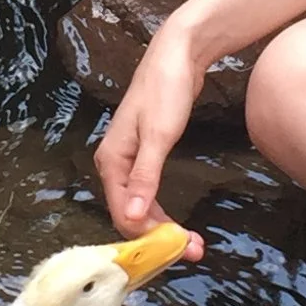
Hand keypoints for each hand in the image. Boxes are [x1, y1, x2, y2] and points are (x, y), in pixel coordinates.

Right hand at [95, 22, 211, 234]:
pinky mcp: (143, 157)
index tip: (181, 249)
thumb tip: (134, 216)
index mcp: (111, 161)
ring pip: (140, 207)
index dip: (149, 236)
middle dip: (158, 237)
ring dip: (162, 228)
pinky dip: (161, 212)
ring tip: (191, 242)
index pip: (124, 213)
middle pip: (131, 214)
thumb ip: (146, 177)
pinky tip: (176, 224)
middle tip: (194, 250)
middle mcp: (114, 165)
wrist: (176, 55)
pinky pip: (147, 194)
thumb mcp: (158, 135)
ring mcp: (128, 161)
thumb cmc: (166, 91)